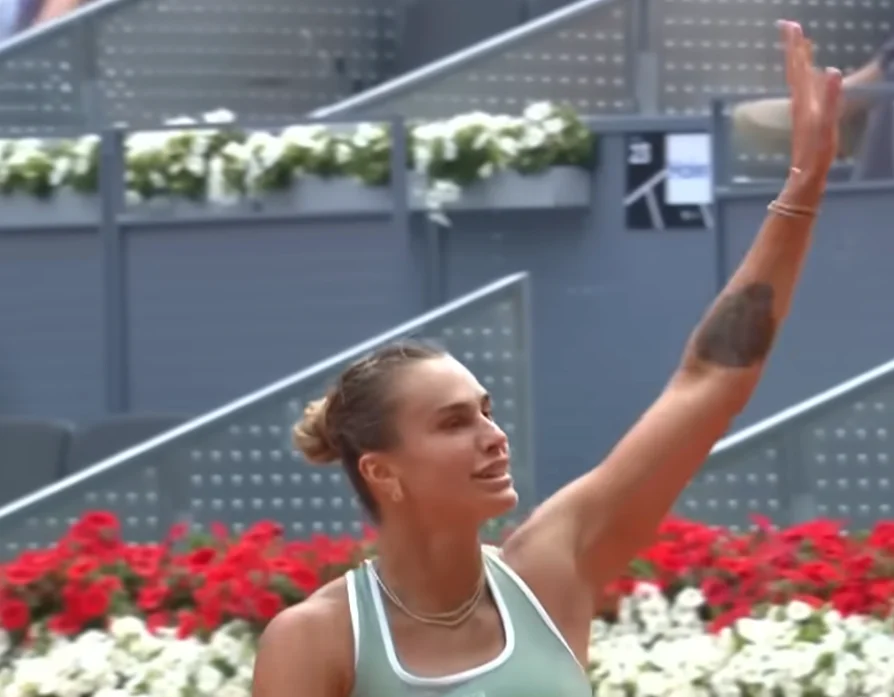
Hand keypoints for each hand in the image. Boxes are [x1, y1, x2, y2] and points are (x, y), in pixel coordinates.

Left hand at [780, 20, 841, 186]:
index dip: (795, 47)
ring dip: (800, 59)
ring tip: (801, 42)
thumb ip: (830, 98)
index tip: (791, 25)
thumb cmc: (817, 152)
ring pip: (799, 78)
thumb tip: (832, 70)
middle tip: (790, 25)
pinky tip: (812, 74)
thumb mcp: (826, 125)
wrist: (805, 176)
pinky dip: (807, 76)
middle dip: (794, 47)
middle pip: (795, 69)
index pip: (798, 67)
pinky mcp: (806, 117)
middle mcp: (800, 102)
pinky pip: (805, 89)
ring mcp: (802, 109)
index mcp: (804, 100)